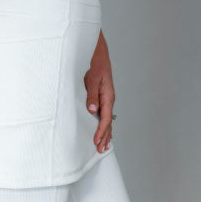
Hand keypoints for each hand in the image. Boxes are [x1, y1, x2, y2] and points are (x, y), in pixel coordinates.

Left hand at [84, 30, 115, 152]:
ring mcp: (105, 98)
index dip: (101, 131)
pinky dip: (102, 123)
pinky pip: (103, 113)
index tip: (96, 141)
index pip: (105, 118)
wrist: (98, 51)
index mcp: (108, 95)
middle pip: (108, 122)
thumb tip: (92, 110)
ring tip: (103, 145)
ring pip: (107, 119)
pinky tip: (100, 129)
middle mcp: (108, 98)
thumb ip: (92, 94)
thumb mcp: (92, 77)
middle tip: (101, 150)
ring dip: (105, 132)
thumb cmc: (95, 62)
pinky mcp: (101, 95)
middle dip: (105, 136)